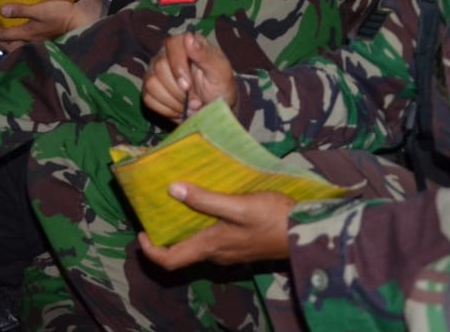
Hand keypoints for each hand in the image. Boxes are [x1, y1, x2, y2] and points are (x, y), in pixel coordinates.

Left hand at [0, 0, 92, 51]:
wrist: (82, 23)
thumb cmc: (62, 14)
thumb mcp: (41, 9)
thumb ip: (21, 9)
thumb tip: (2, 10)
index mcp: (26, 34)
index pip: (3, 35)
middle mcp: (29, 43)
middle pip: (7, 45)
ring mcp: (37, 46)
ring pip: (15, 48)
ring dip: (5, 42)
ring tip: (0, 35)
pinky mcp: (44, 45)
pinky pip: (24, 47)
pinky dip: (16, 43)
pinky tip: (19, 38)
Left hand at [137, 183, 293, 268]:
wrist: (308, 232)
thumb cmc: (273, 219)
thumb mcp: (238, 205)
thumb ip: (205, 199)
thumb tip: (172, 189)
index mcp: (210, 247)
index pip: (170, 260)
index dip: (150, 250)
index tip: (141, 231)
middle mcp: (216, 254)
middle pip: (180, 253)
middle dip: (163, 236)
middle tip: (156, 211)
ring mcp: (229, 251)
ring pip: (196, 245)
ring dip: (182, 228)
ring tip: (175, 202)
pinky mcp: (240, 245)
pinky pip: (211, 239)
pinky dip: (200, 225)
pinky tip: (204, 204)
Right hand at [142, 30, 237, 121]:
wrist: (215, 108)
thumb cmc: (220, 86)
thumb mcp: (220, 71)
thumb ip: (205, 55)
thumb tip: (189, 37)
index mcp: (184, 44)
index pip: (171, 45)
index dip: (178, 67)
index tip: (188, 85)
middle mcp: (165, 55)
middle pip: (159, 67)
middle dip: (178, 90)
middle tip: (195, 99)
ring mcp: (155, 72)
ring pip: (151, 84)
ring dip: (173, 101)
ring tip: (189, 104)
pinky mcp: (149, 89)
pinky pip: (149, 98)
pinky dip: (166, 109)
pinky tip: (179, 108)